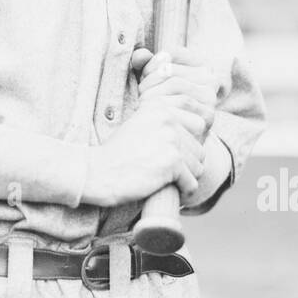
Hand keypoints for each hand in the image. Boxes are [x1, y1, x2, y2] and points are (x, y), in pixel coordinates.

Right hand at [82, 97, 205, 206]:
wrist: (97, 171)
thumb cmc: (117, 153)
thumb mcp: (140, 125)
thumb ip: (166, 123)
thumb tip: (199, 129)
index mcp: (161, 107)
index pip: (198, 123)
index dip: (189, 144)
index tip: (174, 156)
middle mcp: (168, 118)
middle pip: (200, 146)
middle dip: (189, 163)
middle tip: (172, 173)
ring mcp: (171, 139)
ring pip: (199, 165)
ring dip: (187, 178)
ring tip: (169, 182)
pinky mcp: (172, 162)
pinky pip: (192, 182)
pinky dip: (184, 191)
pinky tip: (171, 191)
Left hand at [131, 46, 219, 142]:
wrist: (171, 141)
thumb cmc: (159, 104)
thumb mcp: (150, 81)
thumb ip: (143, 64)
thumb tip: (139, 56)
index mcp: (198, 65)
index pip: (172, 53)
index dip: (152, 64)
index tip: (143, 76)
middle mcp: (209, 78)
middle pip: (170, 70)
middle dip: (149, 80)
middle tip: (140, 93)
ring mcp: (210, 97)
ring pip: (176, 84)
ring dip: (153, 94)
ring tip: (144, 104)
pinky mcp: (207, 115)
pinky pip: (182, 103)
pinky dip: (162, 108)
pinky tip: (153, 116)